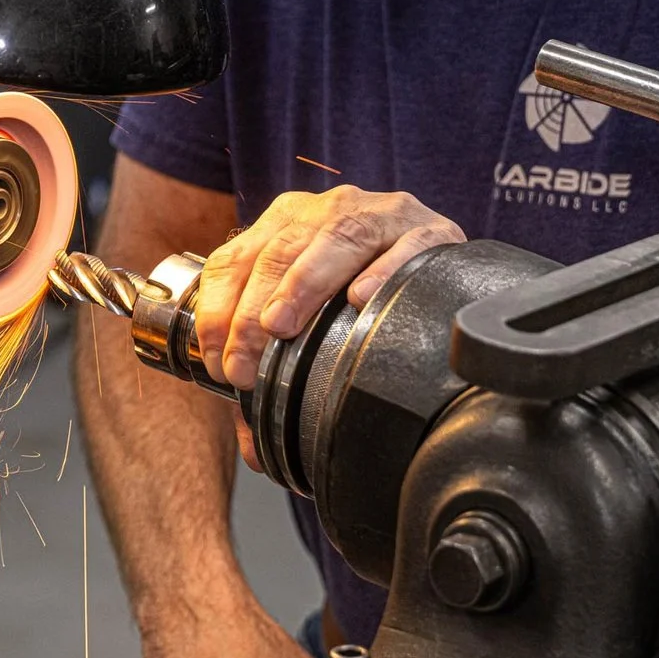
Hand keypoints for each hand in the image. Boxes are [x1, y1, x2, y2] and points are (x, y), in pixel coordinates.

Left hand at [195, 187, 462, 389]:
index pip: (237, 257)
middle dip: (252, 311)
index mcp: (288, 222)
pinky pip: (407, 245)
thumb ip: (276, 372)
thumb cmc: (363, 297)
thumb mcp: (311, 318)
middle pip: (280, 251)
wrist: (439, 265)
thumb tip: (254, 448)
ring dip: (303, 283)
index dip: (219, 310)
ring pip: (336, 237)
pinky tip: (363, 299)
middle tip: (245, 366)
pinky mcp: (432, 231)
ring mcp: (382, 214)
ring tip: (282, 327)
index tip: (219, 362)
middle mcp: (330, 210)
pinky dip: (382, 270)